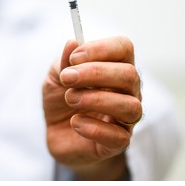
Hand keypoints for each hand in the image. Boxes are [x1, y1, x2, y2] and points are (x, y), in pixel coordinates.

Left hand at [42, 36, 141, 179]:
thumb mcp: (55, 77)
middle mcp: (127, 91)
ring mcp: (125, 118)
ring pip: (130, 106)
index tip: (73, 58)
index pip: (124, 48)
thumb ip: (64, 62)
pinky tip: (76, 122)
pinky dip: (94, 128)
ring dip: (95, 100)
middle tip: (67, 79)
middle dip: (95, 73)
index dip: (100, 49)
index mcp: (114, 67)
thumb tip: (72, 43)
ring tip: (70, 99)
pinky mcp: (116, 143)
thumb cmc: (60, 99)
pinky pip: (118, 137)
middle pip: (129, 74)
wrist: (56, 132)